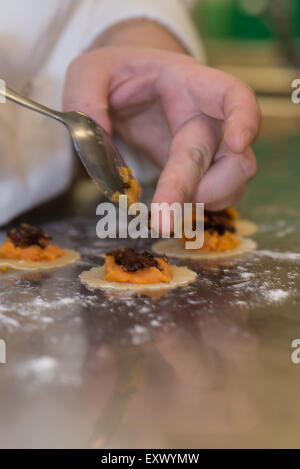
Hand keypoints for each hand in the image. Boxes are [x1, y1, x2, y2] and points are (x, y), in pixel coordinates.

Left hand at [63, 46, 259, 210]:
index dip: (245, 117)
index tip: (237, 142)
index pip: (233, 95)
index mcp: (189, 85)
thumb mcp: (89, 71)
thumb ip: (85, 98)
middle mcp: (207, 118)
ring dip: (206, 202)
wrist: (129, 87)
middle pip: (232, 158)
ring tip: (166, 212)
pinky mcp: (197, 171)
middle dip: (202, 190)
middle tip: (164, 220)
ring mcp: (207, 147)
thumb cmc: (117, 75)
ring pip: (234, 182)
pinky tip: (174, 209)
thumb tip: (95, 146)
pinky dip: (201, 207)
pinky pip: (218, 195)